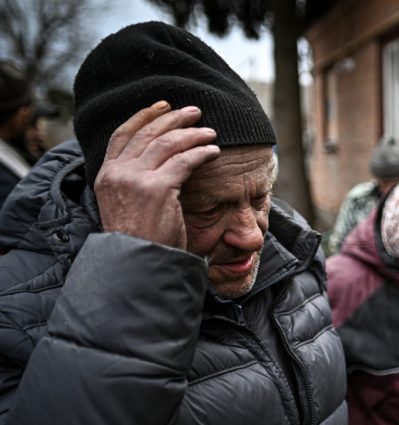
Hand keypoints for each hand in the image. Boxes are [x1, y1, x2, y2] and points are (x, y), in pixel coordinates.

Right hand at [95, 101, 219, 249]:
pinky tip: (213, 152)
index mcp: (106, 175)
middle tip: (194, 111)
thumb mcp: (125, 206)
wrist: (137, 265)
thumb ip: (133, 183)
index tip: (163, 106)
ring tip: (210, 132)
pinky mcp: (157, 188)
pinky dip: (201, 153)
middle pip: (147, 133)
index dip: (144, 116)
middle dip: (173, 118)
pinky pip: (185, 161)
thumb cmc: (139, 241)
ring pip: (168, 143)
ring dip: (192, 134)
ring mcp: (136, 179)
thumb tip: (156, 164)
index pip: (123, 135)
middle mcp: (117, 173)